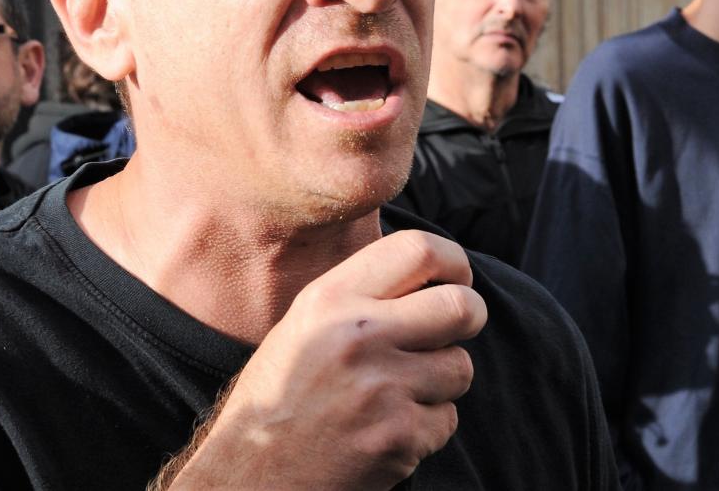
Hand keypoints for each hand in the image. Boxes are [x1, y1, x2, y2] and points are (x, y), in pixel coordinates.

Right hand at [167, 230, 486, 489]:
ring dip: (442, 380)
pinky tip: (387, 429)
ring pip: (460, 367)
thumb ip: (364, 292)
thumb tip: (436, 268)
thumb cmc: (282, 394)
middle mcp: (358, 337)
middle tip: (456, 328)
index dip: (455, 262)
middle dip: (470, 317)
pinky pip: (447, 418)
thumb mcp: (305, 323)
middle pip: (461, 306)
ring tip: (399, 392)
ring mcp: (381, 390)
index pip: (420, 249)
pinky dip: (427, 427)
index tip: (458, 278)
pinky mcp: (398, 438)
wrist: (248, 474)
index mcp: (331, 299)